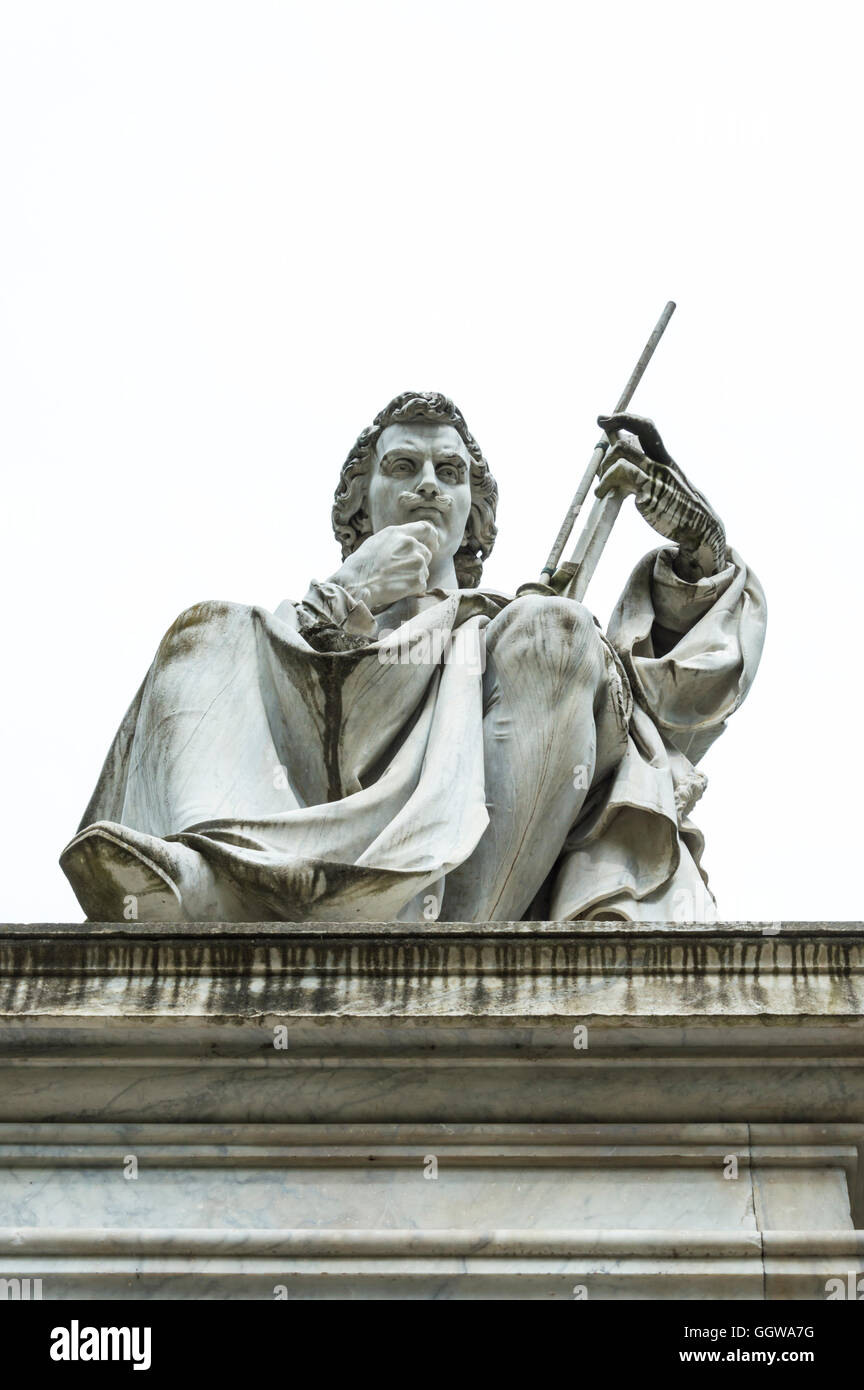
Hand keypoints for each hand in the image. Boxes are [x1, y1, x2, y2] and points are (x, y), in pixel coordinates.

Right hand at [329, 521, 439, 612]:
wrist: (358, 584)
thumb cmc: (361, 565)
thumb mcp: (376, 541)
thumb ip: (395, 539)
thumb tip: (406, 542)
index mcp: (399, 533)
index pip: (426, 528)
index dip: (432, 537)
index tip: (434, 545)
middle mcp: (411, 545)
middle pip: (427, 552)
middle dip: (418, 561)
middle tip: (402, 571)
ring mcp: (416, 562)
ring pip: (424, 569)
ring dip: (414, 575)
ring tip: (395, 580)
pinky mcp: (417, 580)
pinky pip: (421, 584)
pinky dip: (412, 588)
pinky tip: (397, 588)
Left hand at [594, 412, 726, 579]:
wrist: (699, 528)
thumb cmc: (677, 508)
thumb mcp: (660, 484)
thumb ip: (641, 470)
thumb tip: (617, 459)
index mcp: (665, 459)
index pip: (647, 429)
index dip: (625, 419)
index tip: (603, 419)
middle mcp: (662, 463)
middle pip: (632, 437)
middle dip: (610, 441)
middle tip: (600, 455)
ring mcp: (656, 477)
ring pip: (622, 453)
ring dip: (604, 468)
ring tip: (599, 487)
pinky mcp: (650, 493)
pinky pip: (622, 475)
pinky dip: (606, 481)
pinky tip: (602, 493)